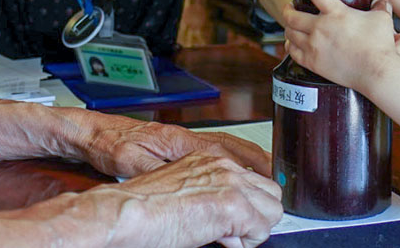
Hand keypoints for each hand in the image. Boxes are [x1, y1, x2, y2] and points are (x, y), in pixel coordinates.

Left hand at [81, 115, 271, 178]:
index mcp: (178, 140)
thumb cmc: (110, 144)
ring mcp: (184, 141)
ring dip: (248, 159)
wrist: (95, 132)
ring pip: (227, 147)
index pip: (223, 149)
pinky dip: (233, 160)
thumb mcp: (130, 162)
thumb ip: (155, 170)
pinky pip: (215, 151)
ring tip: (267, 174)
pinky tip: (238, 172)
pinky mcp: (179, 147)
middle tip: (278, 175)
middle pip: (232, 145)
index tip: (267, 173)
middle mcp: (186, 138)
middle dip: (258, 159)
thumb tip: (178, 181)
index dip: (248, 161)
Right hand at [96, 152, 281, 247]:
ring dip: (255, 228)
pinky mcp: (231, 204)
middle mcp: (224, 166)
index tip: (237, 222)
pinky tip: (224, 241)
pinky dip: (248, 242)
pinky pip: (261, 229)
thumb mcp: (182, 190)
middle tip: (234, 233)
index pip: (255, 178)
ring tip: (228, 237)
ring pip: (272, 208)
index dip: (249, 205)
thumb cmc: (142, 205)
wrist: (126, 211)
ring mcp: (230, 183)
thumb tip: (225, 218)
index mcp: (211, 159)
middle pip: (270, 191)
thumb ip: (209, 195)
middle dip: (258, 216)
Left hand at [281, 0, 399, 91]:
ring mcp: (315, 47)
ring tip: (290, 25)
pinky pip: (293, 53)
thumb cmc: (381, 45)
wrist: (377, 73)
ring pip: (290, 33)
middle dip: (287, 9)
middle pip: (292, 15)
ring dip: (288, 27)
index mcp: (336, 13)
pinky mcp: (314, 64)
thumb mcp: (382, 19)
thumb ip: (379, 5)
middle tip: (289, 6)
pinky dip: (289, 46)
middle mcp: (321, 28)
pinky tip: (290, 44)